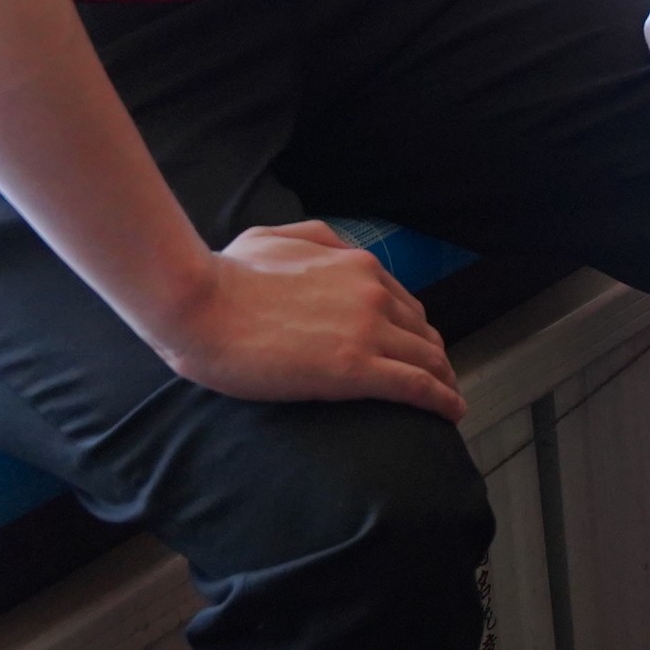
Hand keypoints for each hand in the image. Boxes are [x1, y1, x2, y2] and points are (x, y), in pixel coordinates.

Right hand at [150, 221, 465, 422]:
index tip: (419, 348)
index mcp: (357, 265)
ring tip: (449, 401)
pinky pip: (414, 386)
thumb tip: (337, 250)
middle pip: (422, 331)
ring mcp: (366, 331)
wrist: (199, 305)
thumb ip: (315, 240)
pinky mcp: (353, 369)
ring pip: (426, 358)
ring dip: (444, 380)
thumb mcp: (275, 236)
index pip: (404, 302)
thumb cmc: (225, 274)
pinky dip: (440, 400)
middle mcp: (372, 293)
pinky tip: (451, 413)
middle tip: (440, 380)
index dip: (415, 329)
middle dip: (435, 357)